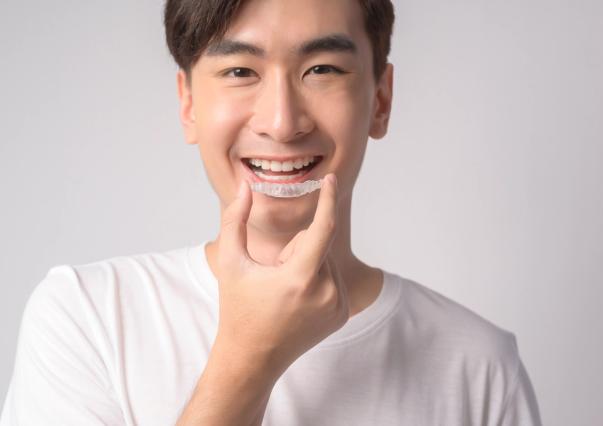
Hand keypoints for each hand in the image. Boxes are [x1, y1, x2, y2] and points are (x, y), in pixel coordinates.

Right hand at [212, 174, 347, 376]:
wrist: (252, 359)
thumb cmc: (237, 309)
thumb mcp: (230, 262)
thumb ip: (235, 220)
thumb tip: (247, 187)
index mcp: (300, 279)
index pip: (323, 228)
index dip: (327, 200)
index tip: (330, 179)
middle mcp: (326, 293)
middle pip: (318, 245)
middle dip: (297, 249)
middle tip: (273, 276)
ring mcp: (338, 306)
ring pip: (326, 260)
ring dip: (307, 264)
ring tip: (284, 291)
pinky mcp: (343, 314)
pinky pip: (333, 278)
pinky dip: (317, 279)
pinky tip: (297, 300)